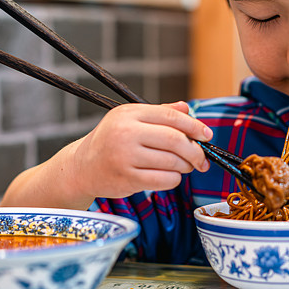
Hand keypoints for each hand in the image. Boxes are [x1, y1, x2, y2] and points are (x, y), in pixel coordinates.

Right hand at [70, 101, 212, 199]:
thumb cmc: (110, 141)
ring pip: (171, 162)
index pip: (171, 116)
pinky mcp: (127, 179)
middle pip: (174, 140)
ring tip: (185, 166)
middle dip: (195, 151)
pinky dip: (174, 179)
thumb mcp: (130, 120)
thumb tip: (186, 108)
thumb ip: (159, 113)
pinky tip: (170, 176)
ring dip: (185, 166)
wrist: (82, 167)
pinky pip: (164, 180)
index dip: (194, 126)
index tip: (206, 135)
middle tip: (202, 158)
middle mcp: (126, 132)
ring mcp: (125, 156)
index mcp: (129, 114)